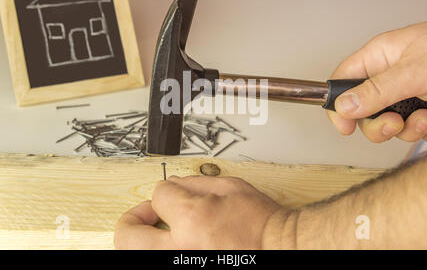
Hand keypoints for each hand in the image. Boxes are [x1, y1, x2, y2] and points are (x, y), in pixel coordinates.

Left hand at [114, 176, 285, 249]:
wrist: (279, 250)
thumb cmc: (262, 224)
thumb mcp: (232, 188)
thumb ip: (196, 184)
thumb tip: (173, 184)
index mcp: (192, 217)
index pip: (158, 195)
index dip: (166, 191)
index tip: (173, 194)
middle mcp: (180, 248)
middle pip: (128, 235)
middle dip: (132, 219)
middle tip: (146, 215)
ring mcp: (182, 264)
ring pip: (137, 253)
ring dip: (143, 239)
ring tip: (157, 231)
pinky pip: (162, 258)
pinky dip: (164, 248)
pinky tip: (178, 242)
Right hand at [328, 22, 426, 142]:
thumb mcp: (415, 71)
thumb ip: (377, 90)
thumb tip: (343, 106)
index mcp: (380, 56)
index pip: (343, 80)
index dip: (338, 104)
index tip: (344, 125)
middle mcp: (389, 75)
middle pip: (361, 109)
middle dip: (377, 123)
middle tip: (393, 124)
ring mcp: (406, 93)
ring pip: (385, 122)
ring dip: (404, 129)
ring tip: (423, 119)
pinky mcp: (422, 107)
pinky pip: (409, 127)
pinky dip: (420, 130)